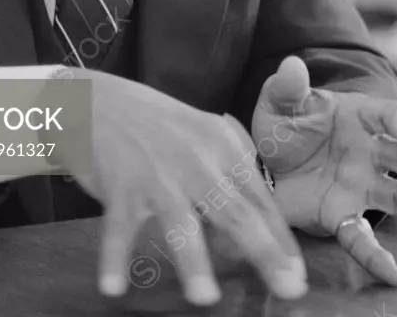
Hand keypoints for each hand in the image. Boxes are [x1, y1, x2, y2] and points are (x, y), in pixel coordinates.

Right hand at [61, 68, 307, 306]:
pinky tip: (113, 288)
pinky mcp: (120, 185)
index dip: (281, 239)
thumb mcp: (202, 136)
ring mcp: (156, 174)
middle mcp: (195, 160)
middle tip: (288, 289)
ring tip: (206, 297)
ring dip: (193, 261)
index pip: (259, 198)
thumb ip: (230, 174)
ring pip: (180, 222)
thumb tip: (259, 224)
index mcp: (221, 146)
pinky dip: (114, 258)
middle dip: (264, 251)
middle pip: (235, 212)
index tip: (297, 275)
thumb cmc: (156, 124)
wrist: (98, 99)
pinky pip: (117, 228)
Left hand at [251, 56, 396, 286]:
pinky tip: (394, 275)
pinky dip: (378, 258)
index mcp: (359, 118)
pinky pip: (363, 240)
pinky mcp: (343, 218)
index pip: (387, 114)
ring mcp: (361, 187)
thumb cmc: (285, 125)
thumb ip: (288, 86)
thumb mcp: (280, 102)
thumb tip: (291, 64)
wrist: (265, 162)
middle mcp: (369, 153)